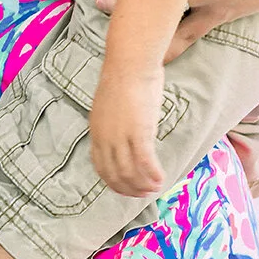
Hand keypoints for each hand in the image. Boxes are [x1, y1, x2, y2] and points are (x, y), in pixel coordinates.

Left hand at [89, 65, 165, 197]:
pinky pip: (146, 163)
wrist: (130, 64)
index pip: (101, 167)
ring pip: (131, 172)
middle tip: (143, 194)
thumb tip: (123, 134)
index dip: (113, 182)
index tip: (125, 188)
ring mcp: (121, 137)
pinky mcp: (139, 133)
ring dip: (143, 185)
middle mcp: (106, 138)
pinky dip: (153, 175)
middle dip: (130, 189)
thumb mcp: (110, 107)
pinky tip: (162, 179)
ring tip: (155, 188)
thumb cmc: (124, 79)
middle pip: (115, 174)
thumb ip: (114, 124)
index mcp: (96, 132)